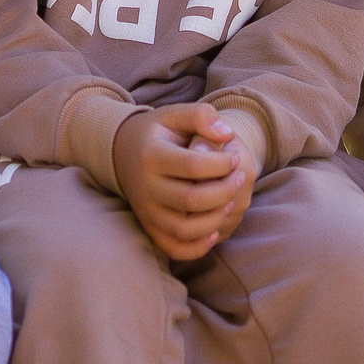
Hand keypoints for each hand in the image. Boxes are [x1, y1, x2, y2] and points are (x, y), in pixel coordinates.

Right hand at [111, 103, 256, 260]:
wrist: (124, 152)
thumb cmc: (158, 133)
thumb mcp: (175, 114)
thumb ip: (201, 115)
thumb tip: (226, 135)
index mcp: (151, 155)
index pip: (193, 166)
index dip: (222, 163)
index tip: (234, 157)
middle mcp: (145, 187)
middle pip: (192, 200)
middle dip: (225, 190)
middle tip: (239, 178)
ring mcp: (146, 211)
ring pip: (185, 229)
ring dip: (215, 219)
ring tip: (229, 201)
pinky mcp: (150, 227)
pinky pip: (174, 248)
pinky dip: (198, 247)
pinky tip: (214, 230)